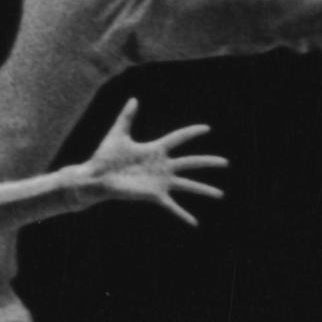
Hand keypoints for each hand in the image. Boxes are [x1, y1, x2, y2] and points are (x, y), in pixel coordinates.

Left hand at [73, 100, 227, 223]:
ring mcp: (159, 181)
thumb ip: (127, 117)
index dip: (192, 132)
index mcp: (154, 150)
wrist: (95, 177)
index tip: (207, 128)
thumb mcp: (118, 134)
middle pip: (190, 162)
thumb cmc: (104, 156)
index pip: (178, 138)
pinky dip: (183, 215)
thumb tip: (134, 98)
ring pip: (187, 185)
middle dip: (208, 162)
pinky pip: (172, 206)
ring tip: (220, 194)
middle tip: (226, 162)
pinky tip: (194, 223)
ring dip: (204, 190)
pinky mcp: (153, 195)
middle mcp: (161, 166)